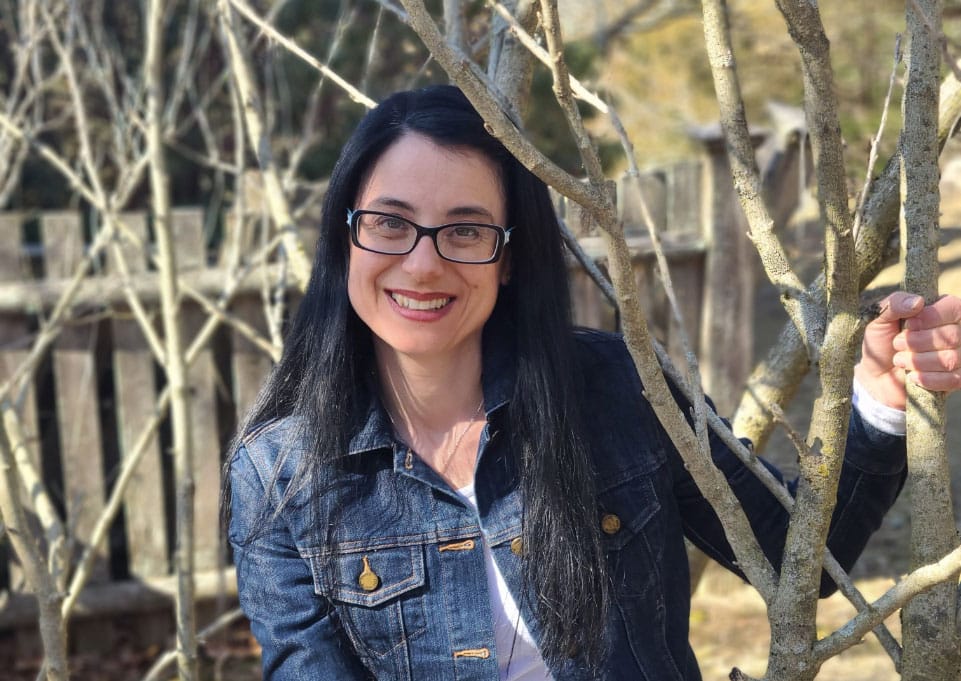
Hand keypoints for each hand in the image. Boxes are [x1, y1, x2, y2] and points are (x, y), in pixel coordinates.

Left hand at [854, 292, 960, 409]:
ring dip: (917, 361)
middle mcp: (958, 332)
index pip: (954, 308)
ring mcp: (960, 357)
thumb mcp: (880, 318)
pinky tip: (912, 375)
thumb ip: (895, 303)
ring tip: (900, 359)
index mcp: (944, 311)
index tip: (908, 324)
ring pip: (950, 359)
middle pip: (952, 336)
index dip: (930, 318)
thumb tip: (918, 302)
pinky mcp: (957, 379)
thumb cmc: (882, 341)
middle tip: (897, 344)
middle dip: (917, 342)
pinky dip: (926, 378)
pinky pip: (952, 379)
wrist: (877, 375)